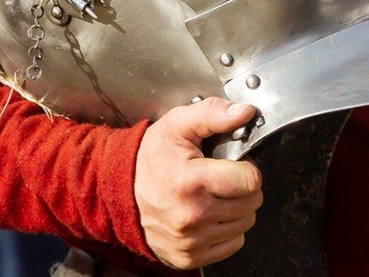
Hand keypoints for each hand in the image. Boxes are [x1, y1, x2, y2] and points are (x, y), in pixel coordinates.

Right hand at [135, 99, 262, 269]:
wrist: (118, 192)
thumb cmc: (150, 159)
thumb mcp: (177, 125)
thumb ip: (213, 114)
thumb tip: (244, 112)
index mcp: (190, 181)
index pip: (250, 181)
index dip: (247, 167)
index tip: (233, 164)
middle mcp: (191, 215)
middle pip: (251, 203)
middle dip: (244, 187)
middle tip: (223, 178)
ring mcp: (190, 240)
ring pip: (245, 224)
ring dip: (238, 208)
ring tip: (215, 194)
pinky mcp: (188, 257)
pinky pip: (232, 244)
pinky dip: (227, 230)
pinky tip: (210, 214)